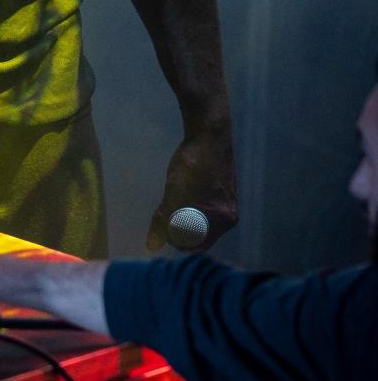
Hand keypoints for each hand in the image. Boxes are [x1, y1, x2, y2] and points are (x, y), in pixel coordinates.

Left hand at [147, 129, 237, 251]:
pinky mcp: (223, 189)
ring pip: (201, 220)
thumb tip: (151, 246)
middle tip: (165, 212)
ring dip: (185, 215)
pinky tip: (184, 193)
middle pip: (199, 234)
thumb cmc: (193, 166)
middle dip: (181, 227)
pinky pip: (205, 207)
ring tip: (173, 201)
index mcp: (222, 221)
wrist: (208, 134)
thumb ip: (164, 221)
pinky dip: (192, 205)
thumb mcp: (174, 194)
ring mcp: (228, 202)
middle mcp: (229, 215)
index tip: (162, 224)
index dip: (175, 238)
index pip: (195, 245)